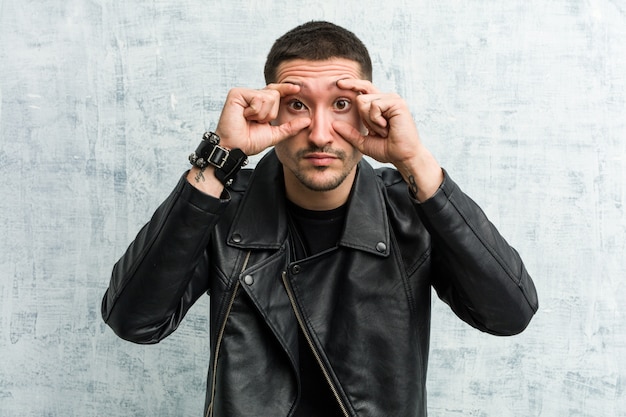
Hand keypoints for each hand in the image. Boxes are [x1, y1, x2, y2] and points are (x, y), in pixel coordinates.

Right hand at [214, 84, 310, 155]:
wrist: (236, 148)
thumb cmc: (250, 141)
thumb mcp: (275, 134)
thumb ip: (290, 127)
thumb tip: (308, 120)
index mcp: (260, 103)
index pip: (276, 92)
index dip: (286, 89)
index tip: (297, 88)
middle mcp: (252, 96)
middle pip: (275, 94)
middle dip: (270, 112)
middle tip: (257, 122)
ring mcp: (244, 93)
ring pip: (268, 97)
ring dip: (262, 114)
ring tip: (249, 119)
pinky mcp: (236, 93)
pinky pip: (258, 98)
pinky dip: (255, 111)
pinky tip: (244, 116)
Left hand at [333, 79, 442, 200]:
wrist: (402, 156)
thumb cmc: (387, 149)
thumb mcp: (363, 141)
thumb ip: (349, 133)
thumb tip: (334, 124)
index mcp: (379, 106)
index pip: (363, 89)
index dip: (352, 85)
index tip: (338, 84)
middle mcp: (386, 99)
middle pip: (359, 98)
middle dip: (364, 118)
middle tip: (379, 131)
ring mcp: (392, 99)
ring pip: (365, 102)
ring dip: (371, 122)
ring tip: (385, 130)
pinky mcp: (396, 102)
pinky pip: (374, 106)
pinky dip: (376, 120)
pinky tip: (387, 127)